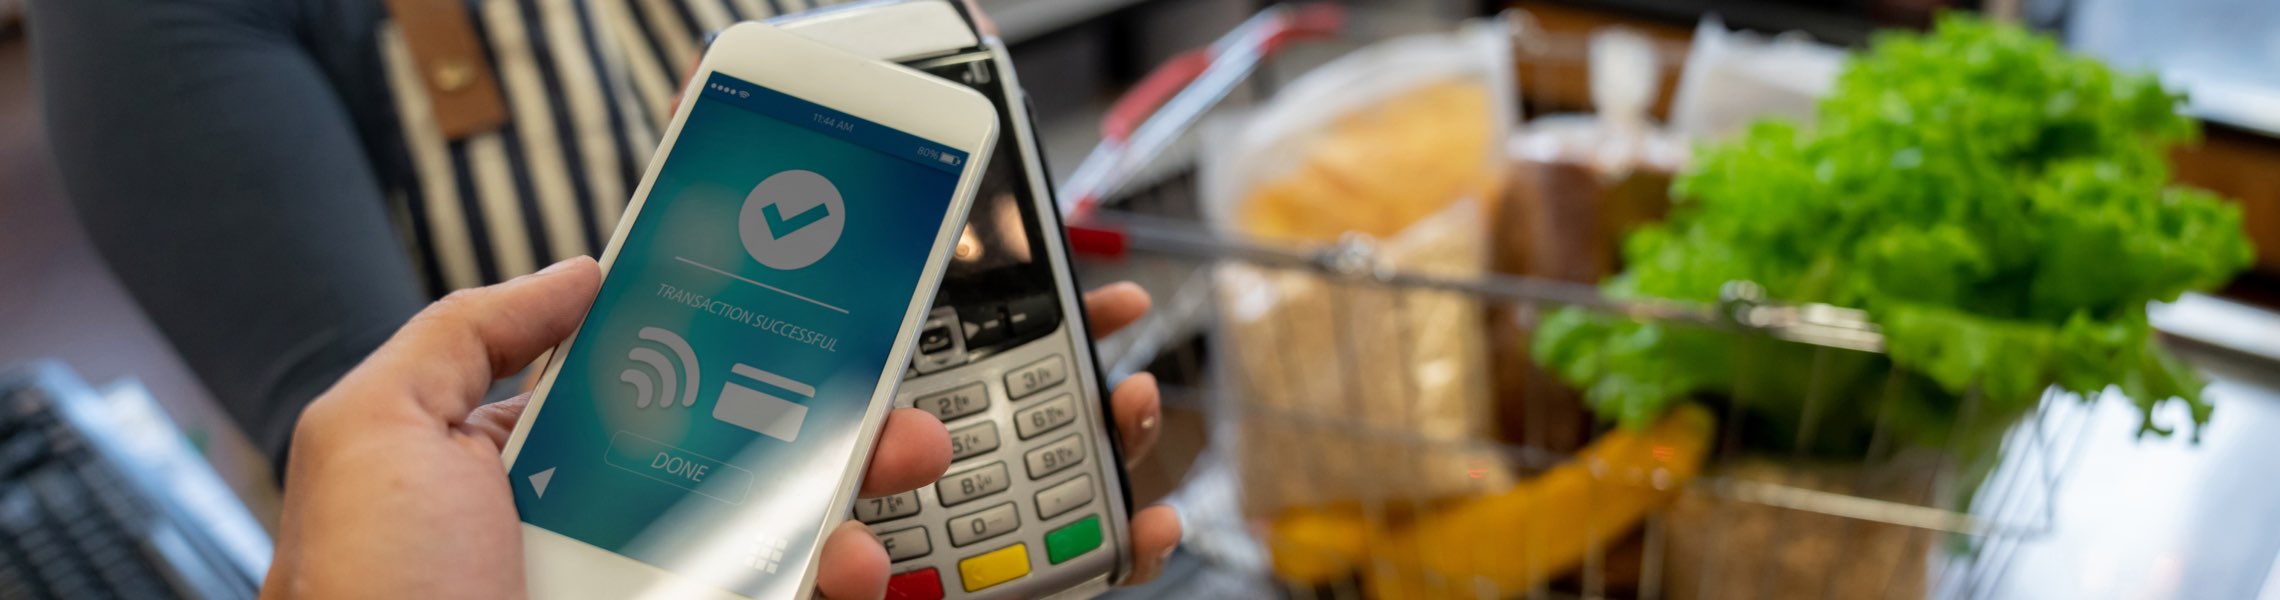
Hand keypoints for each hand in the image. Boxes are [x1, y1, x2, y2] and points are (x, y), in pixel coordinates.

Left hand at [263, 258, 1180, 598]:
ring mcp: (653, 597)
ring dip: (855, 492)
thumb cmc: (369, 597)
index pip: (642, 391)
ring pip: (780, 535)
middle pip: (734, 457)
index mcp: (520, 475)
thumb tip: (577, 276)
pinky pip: (788, 594)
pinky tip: (850, 562)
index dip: (718, 346)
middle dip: (822, 416)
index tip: (790, 311)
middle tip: (884, 391)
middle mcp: (594, 539)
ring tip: (899, 460)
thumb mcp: (374, 432)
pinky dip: (838, 575)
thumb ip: (464, 335)